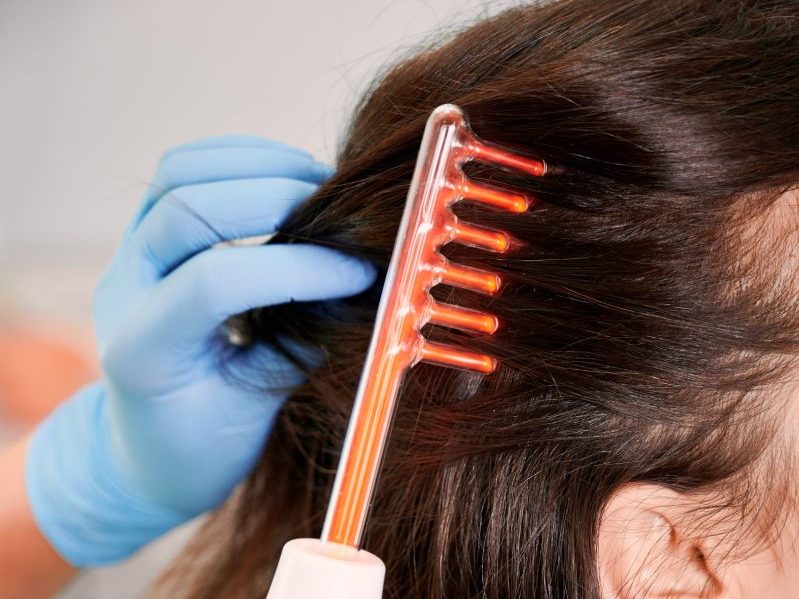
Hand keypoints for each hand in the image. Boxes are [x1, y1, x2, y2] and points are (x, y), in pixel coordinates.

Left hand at [25, 135, 375, 565]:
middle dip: (275, 198)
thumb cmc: (197, 446)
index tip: (358, 274)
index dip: (295, 268)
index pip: (214, 281)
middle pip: (188, 208)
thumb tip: (360, 291)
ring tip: (319, 183)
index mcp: (142, 351)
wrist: (144, 449)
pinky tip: (289, 175)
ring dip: (256, 164)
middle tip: (340, 213)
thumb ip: (296, 346)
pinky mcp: (147, 236)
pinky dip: (240, 159)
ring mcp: (129, 256)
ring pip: (178, 173)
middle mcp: (124, 290)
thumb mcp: (250, 414)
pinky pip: (183, 171)